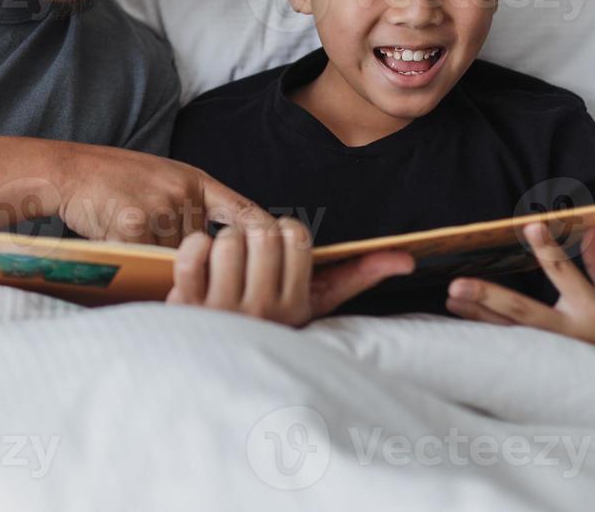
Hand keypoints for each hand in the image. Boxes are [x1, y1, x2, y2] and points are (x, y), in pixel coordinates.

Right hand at [51, 142, 272, 246]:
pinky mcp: (136, 225)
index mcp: (195, 181)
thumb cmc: (114, 180)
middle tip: (155, 244)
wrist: (69, 171)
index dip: (263, 234)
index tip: (279, 254)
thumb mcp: (164, 179)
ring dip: (157, 261)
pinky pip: (147, 261)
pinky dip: (135, 261)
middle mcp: (184, 193)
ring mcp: (161, 208)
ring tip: (128, 236)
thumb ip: (190, 206)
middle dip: (185, 257)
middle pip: (204, 248)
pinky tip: (117, 239)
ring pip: (176, 259)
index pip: (243, 210)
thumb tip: (219, 250)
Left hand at [166, 217, 414, 326]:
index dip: (282, 230)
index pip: (297, 236)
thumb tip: (407, 259)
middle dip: (251, 231)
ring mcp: (224, 311)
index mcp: (296, 306)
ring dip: (220, 241)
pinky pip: (193, 252)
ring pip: (228, 240)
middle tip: (245, 251)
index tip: (274, 247)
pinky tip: (197, 264)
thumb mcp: (311, 306)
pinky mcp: (187, 307)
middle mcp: (264, 312)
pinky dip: (192, 246)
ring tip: (221, 263)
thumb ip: (355, 277)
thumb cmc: (266, 324)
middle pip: (263, 233)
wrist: (209, 363)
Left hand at [446, 223, 594, 358]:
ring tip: (452, 299)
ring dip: (479, 316)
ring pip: (510, 334)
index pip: (566, 274)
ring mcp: (556, 356)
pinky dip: (488, 337)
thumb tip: (588, 230)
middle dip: (489, 297)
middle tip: (457, 284)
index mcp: (594, 311)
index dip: (548, 250)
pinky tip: (465, 324)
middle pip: (524, 313)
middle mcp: (571, 335)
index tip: (531, 227)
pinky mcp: (546, 370)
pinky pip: (512, 350)